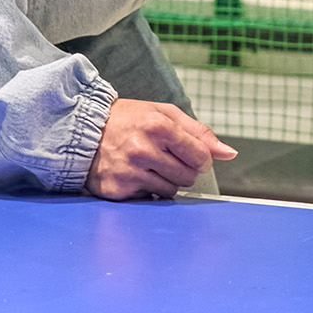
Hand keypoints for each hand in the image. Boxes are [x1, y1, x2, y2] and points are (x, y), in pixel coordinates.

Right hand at [86, 98, 237, 199]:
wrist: (82, 129)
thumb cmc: (129, 119)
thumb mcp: (165, 114)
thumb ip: (199, 133)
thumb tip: (230, 153)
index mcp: (159, 127)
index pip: (201, 156)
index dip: (200, 158)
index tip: (191, 155)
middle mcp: (143, 150)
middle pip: (188, 177)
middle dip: (183, 170)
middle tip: (165, 157)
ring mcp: (129, 171)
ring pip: (170, 191)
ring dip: (166, 181)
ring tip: (149, 164)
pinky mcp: (117, 189)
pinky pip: (149, 198)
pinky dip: (147, 189)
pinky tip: (134, 174)